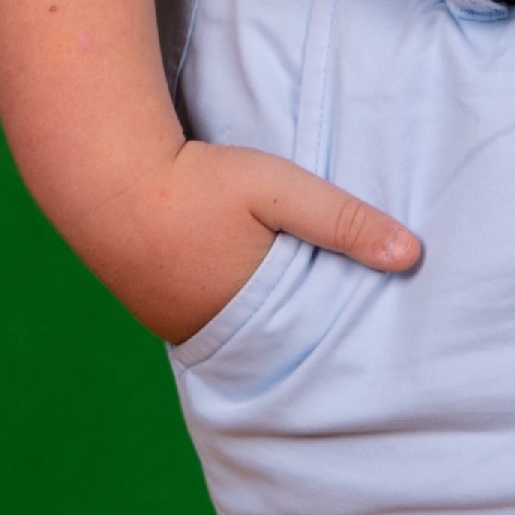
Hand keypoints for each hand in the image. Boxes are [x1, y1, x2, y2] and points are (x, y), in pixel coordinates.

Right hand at [87, 134, 421, 346]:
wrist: (101, 172)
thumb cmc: (195, 180)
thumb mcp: (278, 190)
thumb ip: (343, 220)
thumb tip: (412, 255)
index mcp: (248, 319)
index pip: (311, 340)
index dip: (339, 331)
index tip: (371, 327)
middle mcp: (210, 334)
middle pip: (276, 342)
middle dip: (305, 329)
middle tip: (344, 318)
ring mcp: (175, 324)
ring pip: (241, 330)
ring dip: (266, 315)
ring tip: (297, 296)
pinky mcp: (154, 305)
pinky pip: (208, 316)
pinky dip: (231, 304)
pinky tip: (244, 281)